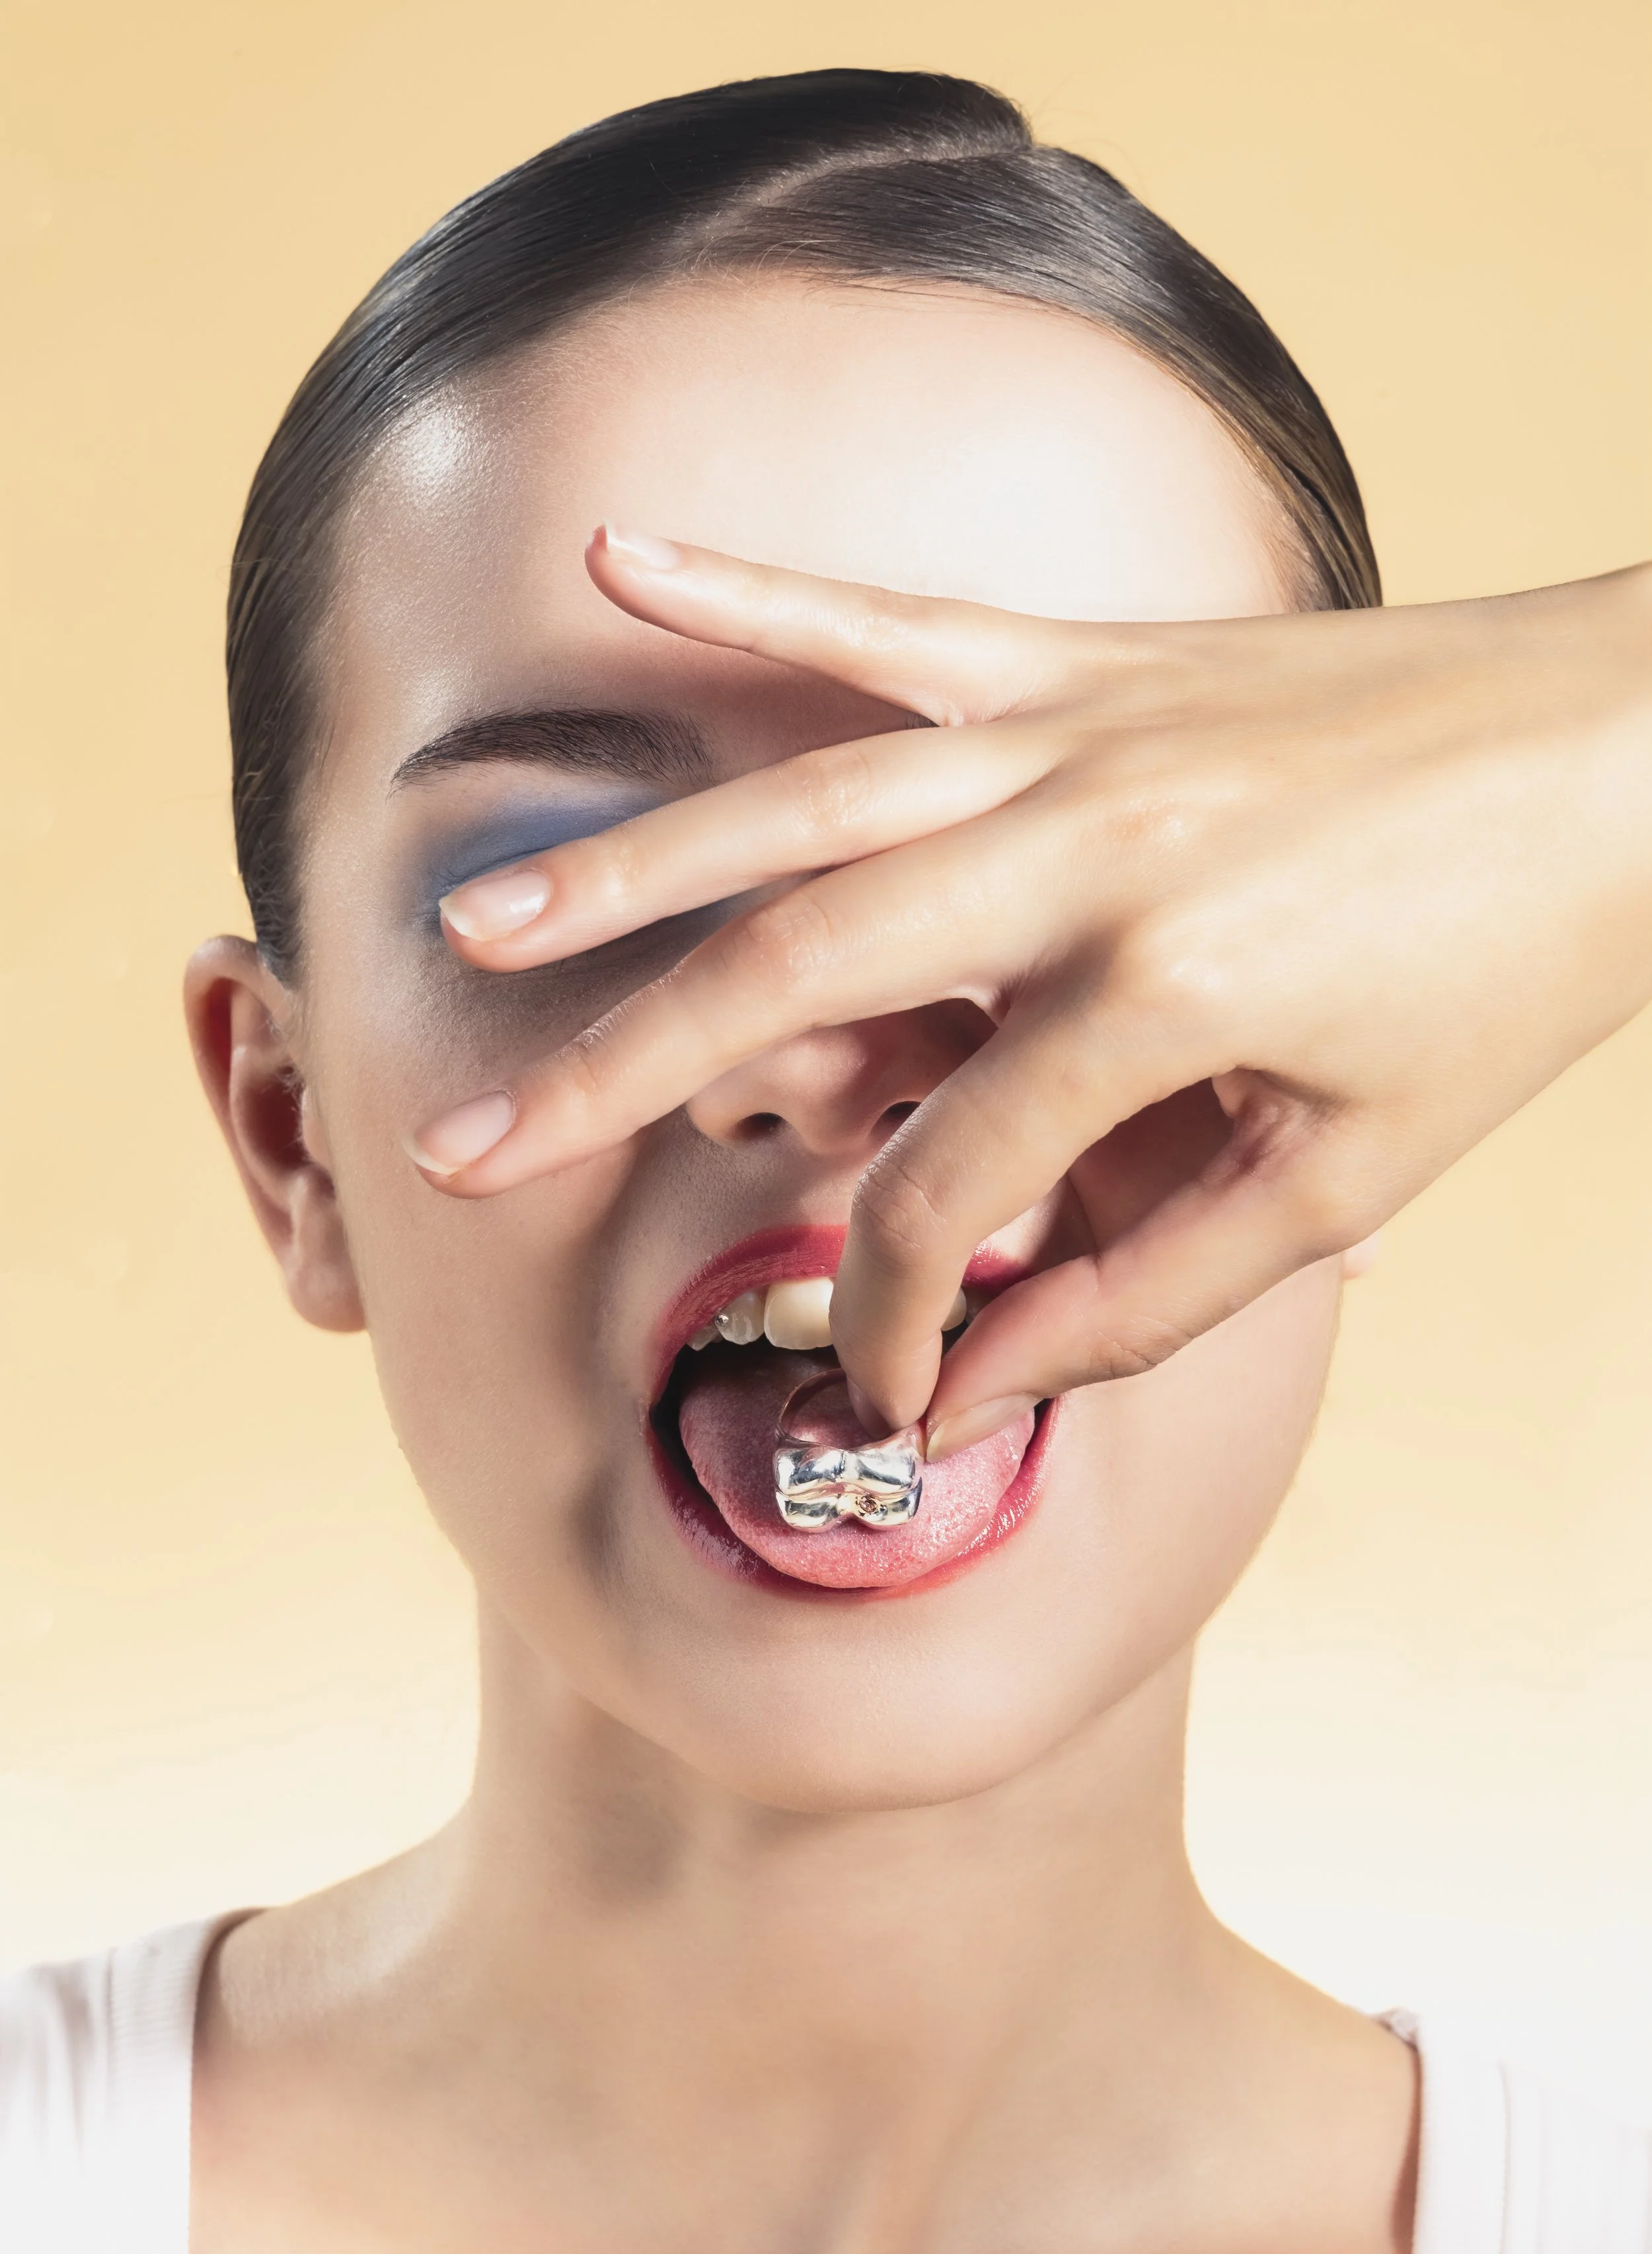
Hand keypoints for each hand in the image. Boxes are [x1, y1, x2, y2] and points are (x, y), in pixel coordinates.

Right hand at [412, 529, 1651, 1451]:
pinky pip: (895, 622)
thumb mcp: (1351, 1177)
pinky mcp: (1092, 653)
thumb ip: (1150, 1291)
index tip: (884, 1383)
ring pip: (803, 800)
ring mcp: (1081, 726)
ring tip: (476, 923)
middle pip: (800, 969)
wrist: (1633, 748)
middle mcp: (1093, 844)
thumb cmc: (1506, 973)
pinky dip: (758, 589)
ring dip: (627, 866)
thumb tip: (980, 1384)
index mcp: (1165, 990)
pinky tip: (624, 556)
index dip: (891, 1305)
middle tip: (461, 1145)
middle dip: (618, 1073)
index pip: (942, 1177)